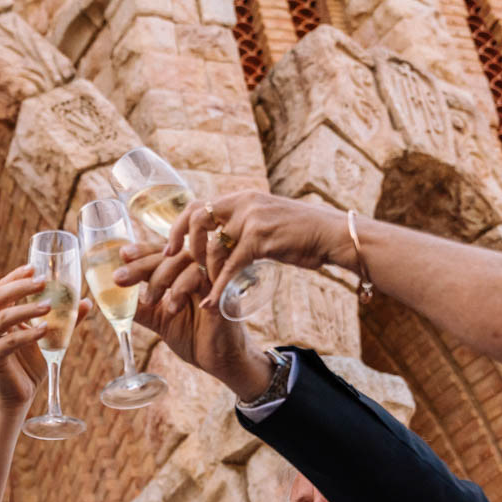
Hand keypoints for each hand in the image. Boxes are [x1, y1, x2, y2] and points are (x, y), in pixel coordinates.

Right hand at [0, 265, 89, 408]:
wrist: (17, 398)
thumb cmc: (30, 366)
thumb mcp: (49, 339)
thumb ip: (64, 321)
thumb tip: (86, 301)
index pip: (2, 288)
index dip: (16, 276)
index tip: (34, 267)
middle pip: (0, 296)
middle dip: (21, 286)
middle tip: (42, 281)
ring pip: (4, 316)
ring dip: (27, 309)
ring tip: (48, 306)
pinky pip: (9, 341)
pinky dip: (27, 334)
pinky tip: (44, 330)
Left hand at [118, 243, 273, 400]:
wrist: (220, 360)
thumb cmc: (194, 336)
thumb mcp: (161, 320)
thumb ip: (141, 307)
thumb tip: (112, 299)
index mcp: (184, 272)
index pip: (163, 254)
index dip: (143, 251)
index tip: (122, 255)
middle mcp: (200, 269)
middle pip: (171, 255)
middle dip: (143, 266)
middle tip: (120, 278)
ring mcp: (215, 279)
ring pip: (187, 263)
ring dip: (164, 280)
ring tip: (150, 301)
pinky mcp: (226, 293)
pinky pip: (208, 280)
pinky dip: (186, 289)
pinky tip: (173, 305)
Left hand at [167, 191, 351, 305]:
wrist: (332, 235)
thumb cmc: (301, 235)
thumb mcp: (266, 223)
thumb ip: (243, 227)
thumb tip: (221, 241)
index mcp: (241, 198)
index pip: (198, 204)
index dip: (178, 226)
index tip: (170, 248)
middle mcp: (243, 203)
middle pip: (195, 218)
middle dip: (180, 243)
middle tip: (172, 265)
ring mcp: (251, 219)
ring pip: (212, 246)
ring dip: (202, 271)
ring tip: (200, 288)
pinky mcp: (260, 239)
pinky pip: (230, 266)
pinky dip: (218, 287)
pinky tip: (212, 303)